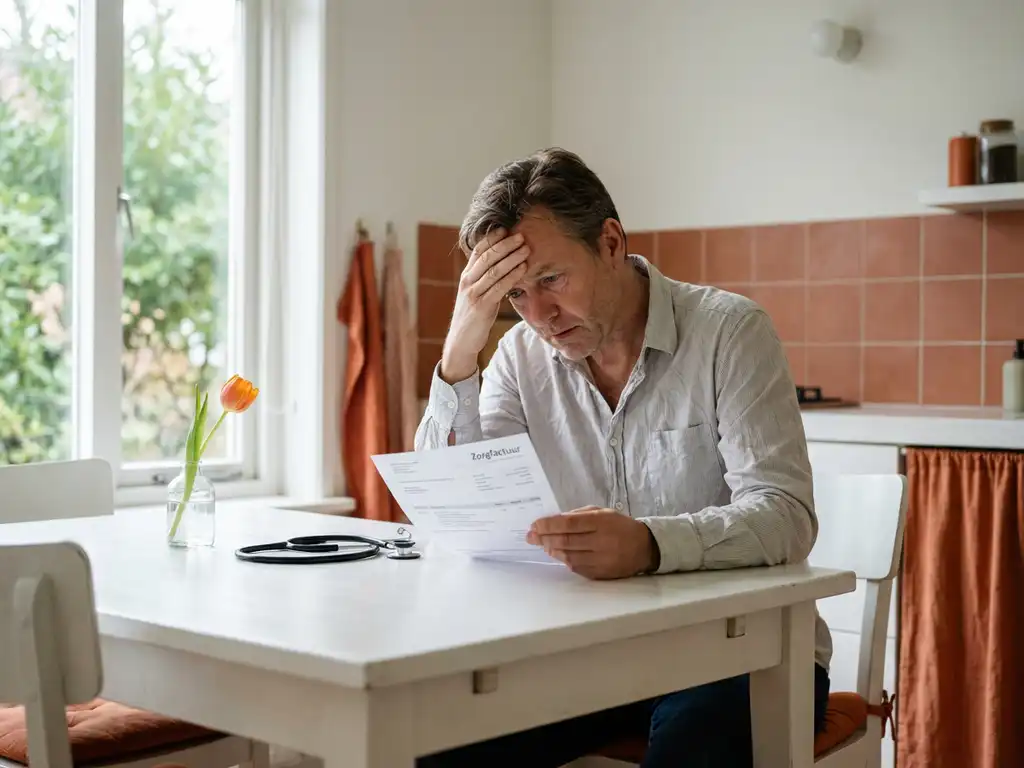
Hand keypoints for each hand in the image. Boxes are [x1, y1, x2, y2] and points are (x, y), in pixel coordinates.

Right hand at [440, 228, 528, 382]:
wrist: (461, 340)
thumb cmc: (473, 316)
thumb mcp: (476, 294)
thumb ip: (485, 279)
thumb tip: (501, 264)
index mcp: (466, 276)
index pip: (478, 251)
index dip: (492, 239)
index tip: (506, 229)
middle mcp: (467, 281)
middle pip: (487, 257)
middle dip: (505, 245)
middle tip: (521, 236)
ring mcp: (473, 293)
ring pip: (494, 270)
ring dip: (512, 257)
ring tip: (526, 249)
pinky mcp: (481, 306)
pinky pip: (499, 286)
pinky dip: (512, 275)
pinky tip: (523, 268)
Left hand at [526, 506, 658, 579]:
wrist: (644, 548)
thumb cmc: (620, 526)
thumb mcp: (603, 513)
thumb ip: (579, 515)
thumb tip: (553, 522)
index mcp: (601, 522)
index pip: (568, 524)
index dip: (548, 525)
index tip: (534, 525)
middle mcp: (601, 541)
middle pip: (565, 541)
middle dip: (544, 538)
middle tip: (530, 536)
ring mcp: (601, 560)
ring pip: (568, 556)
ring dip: (552, 550)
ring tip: (543, 544)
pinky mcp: (600, 574)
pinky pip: (576, 567)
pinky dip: (565, 560)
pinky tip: (558, 554)